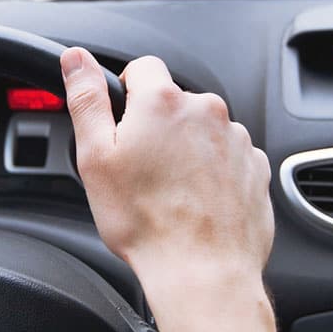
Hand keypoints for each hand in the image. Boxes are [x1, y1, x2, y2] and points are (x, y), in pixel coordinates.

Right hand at [60, 48, 281, 331]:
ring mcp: (236, 139)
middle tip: (141, 170)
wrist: (202, 272)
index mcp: (164, 101)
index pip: (143, 68)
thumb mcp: (96, 157)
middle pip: (174, 103)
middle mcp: (207, 111)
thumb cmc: (146, 222)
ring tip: (170, 193)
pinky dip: (213, 173)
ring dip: (187, 150)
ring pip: (202, 131)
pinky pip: (228, 158)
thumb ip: (87, 99)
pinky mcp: (255, 167)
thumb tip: (76, 59)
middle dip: (157, 128)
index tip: (123, 127)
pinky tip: (196, 203)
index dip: (127, 94)